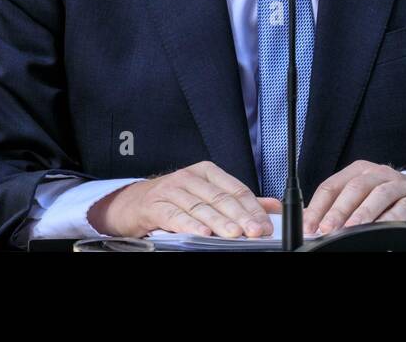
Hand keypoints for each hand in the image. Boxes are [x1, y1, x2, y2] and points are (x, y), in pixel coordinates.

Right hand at [87, 160, 280, 238]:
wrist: (133, 203)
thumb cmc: (174, 198)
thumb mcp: (207, 194)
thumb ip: (238, 201)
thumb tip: (271, 207)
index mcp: (207, 172)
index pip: (236, 189)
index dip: (253, 208)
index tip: (264, 224)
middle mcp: (190, 177)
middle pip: (220, 198)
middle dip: (241, 217)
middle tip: (254, 231)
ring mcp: (171, 190)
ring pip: (201, 207)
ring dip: (219, 223)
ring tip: (234, 234)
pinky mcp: (155, 205)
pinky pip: (175, 216)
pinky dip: (190, 225)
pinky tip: (202, 234)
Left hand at [303, 160, 405, 233]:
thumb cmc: (384, 198)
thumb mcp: (357, 197)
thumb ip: (331, 206)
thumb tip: (299, 218)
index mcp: (358, 171)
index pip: (332, 185)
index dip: (318, 206)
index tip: (309, 225)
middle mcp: (378, 174)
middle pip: (355, 188)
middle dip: (338, 210)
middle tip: (327, 228)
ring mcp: (398, 185)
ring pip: (378, 194)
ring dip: (362, 213)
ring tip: (349, 229)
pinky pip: (402, 208)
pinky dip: (389, 219)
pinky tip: (379, 228)